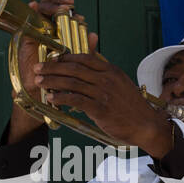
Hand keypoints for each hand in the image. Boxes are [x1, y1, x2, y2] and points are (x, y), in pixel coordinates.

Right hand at [8, 0, 83, 142]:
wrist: (40, 94)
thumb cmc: (57, 79)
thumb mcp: (74, 64)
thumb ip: (84, 50)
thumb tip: (94, 35)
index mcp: (60, 36)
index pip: (62, 14)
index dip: (66, 7)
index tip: (77, 11)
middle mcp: (46, 32)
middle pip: (50, 8)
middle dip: (59, 2)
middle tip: (69, 5)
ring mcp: (35, 33)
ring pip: (39, 9)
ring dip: (49, 4)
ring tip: (59, 6)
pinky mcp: (25, 36)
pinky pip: (27, 19)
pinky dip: (31, 10)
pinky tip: (34, 5)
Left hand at [35, 39, 174, 154]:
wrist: (146, 125)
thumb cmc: (131, 106)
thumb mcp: (120, 84)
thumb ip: (103, 75)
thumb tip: (87, 72)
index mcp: (111, 70)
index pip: (84, 58)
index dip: (65, 57)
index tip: (51, 59)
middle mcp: (107, 78)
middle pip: (74, 68)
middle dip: (53, 67)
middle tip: (38, 68)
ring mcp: (104, 93)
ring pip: (72, 82)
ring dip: (53, 81)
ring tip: (39, 82)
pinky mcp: (101, 108)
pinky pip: (76, 100)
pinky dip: (62, 98)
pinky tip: (52, 98)